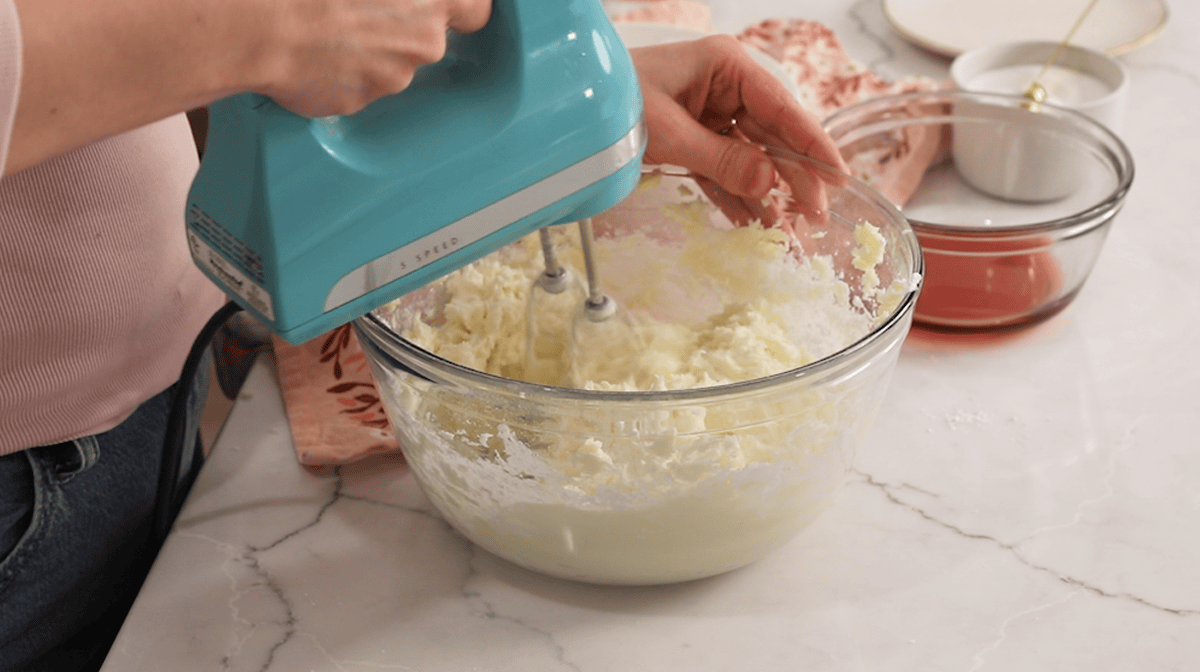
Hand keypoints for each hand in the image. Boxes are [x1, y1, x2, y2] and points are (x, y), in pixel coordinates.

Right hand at [257, 0, 492, 116]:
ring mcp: (394, 76)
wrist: (267, 30)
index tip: (448, 7)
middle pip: (427, 37)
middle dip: (400, 26)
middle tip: (358, 7)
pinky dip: (342, 70)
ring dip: (368, 48)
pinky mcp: (363, 102)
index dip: (460, 8)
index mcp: (432, 0)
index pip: (475, 10)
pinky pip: (359, 83)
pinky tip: (317, 49)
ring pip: (392, 62)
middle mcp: (423, 42)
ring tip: (329, 27)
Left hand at [630, 36, 847, 226]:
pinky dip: (736, 198)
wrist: (571, 112)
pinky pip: (725, 172)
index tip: (839, 176)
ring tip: (789, 231)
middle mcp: (726, 88)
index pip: (783, 109)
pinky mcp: (695, 141)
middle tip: (815, 217)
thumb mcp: (669, 132)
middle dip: (794, 179)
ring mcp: (711, 116)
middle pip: (773, 137)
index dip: (813, 145)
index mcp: (727, 68)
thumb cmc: (615, 104)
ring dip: (768, 196)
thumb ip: (722, 160)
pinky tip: (754, 224)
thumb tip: (770, 185)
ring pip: (752, 159)